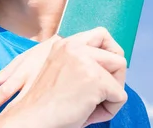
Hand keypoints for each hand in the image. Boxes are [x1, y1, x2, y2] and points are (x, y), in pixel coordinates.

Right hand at [0, 27, 127, 127]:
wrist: (31, 119)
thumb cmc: (44, 105)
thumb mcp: (60, 72)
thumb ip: (80, 62)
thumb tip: (112, 64)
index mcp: (64, 44)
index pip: (101, 34)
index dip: (111, 53)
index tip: (108, 72)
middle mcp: (74, 46)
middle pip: (117, 54)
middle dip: (115, 79)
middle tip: (98, 96)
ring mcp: (85, 61)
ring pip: (121, 71)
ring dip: (112, 94)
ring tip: (91, 107)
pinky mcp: (94, 79)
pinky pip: (120, 95)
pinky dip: (109, 110)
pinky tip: (88, 114)